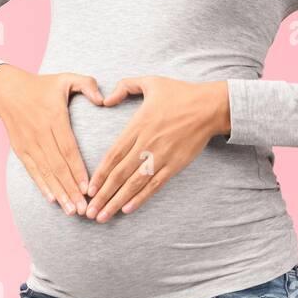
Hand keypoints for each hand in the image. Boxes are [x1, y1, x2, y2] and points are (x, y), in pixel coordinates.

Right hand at [0, 65, 103, 216]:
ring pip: (46, 172)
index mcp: (54, 118)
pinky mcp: (20, 149)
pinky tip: (52, 199)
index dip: (78, 169)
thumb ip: (87, 84)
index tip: (88, 186)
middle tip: (84, 207)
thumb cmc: (42, 85)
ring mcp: (29, 143)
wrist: (6, 90)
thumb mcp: (66, 78)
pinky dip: (42, 186)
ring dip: (59, 192)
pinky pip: (32, 171)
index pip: (68, 148)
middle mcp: (40, 133)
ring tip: (71, 210)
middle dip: (71, 188)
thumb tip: (103, 99)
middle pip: (58, 165)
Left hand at [84, 76, 229, 222]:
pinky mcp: (175, 165)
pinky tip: (127, 209)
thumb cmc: (180, 93)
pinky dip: (141, 198)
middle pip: (119, 174)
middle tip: (89, 212)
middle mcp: (147, 144)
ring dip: (117, 201)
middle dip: (103, 195)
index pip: (113, 155)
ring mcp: (161, 156)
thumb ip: (125, 86)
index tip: (87, 189)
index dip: (99, 174)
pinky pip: (155, 184)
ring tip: (103, 216)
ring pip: (135, 184)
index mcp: (137, 126)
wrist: (210, 107)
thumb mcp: (150, 81)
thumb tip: (106, 100)